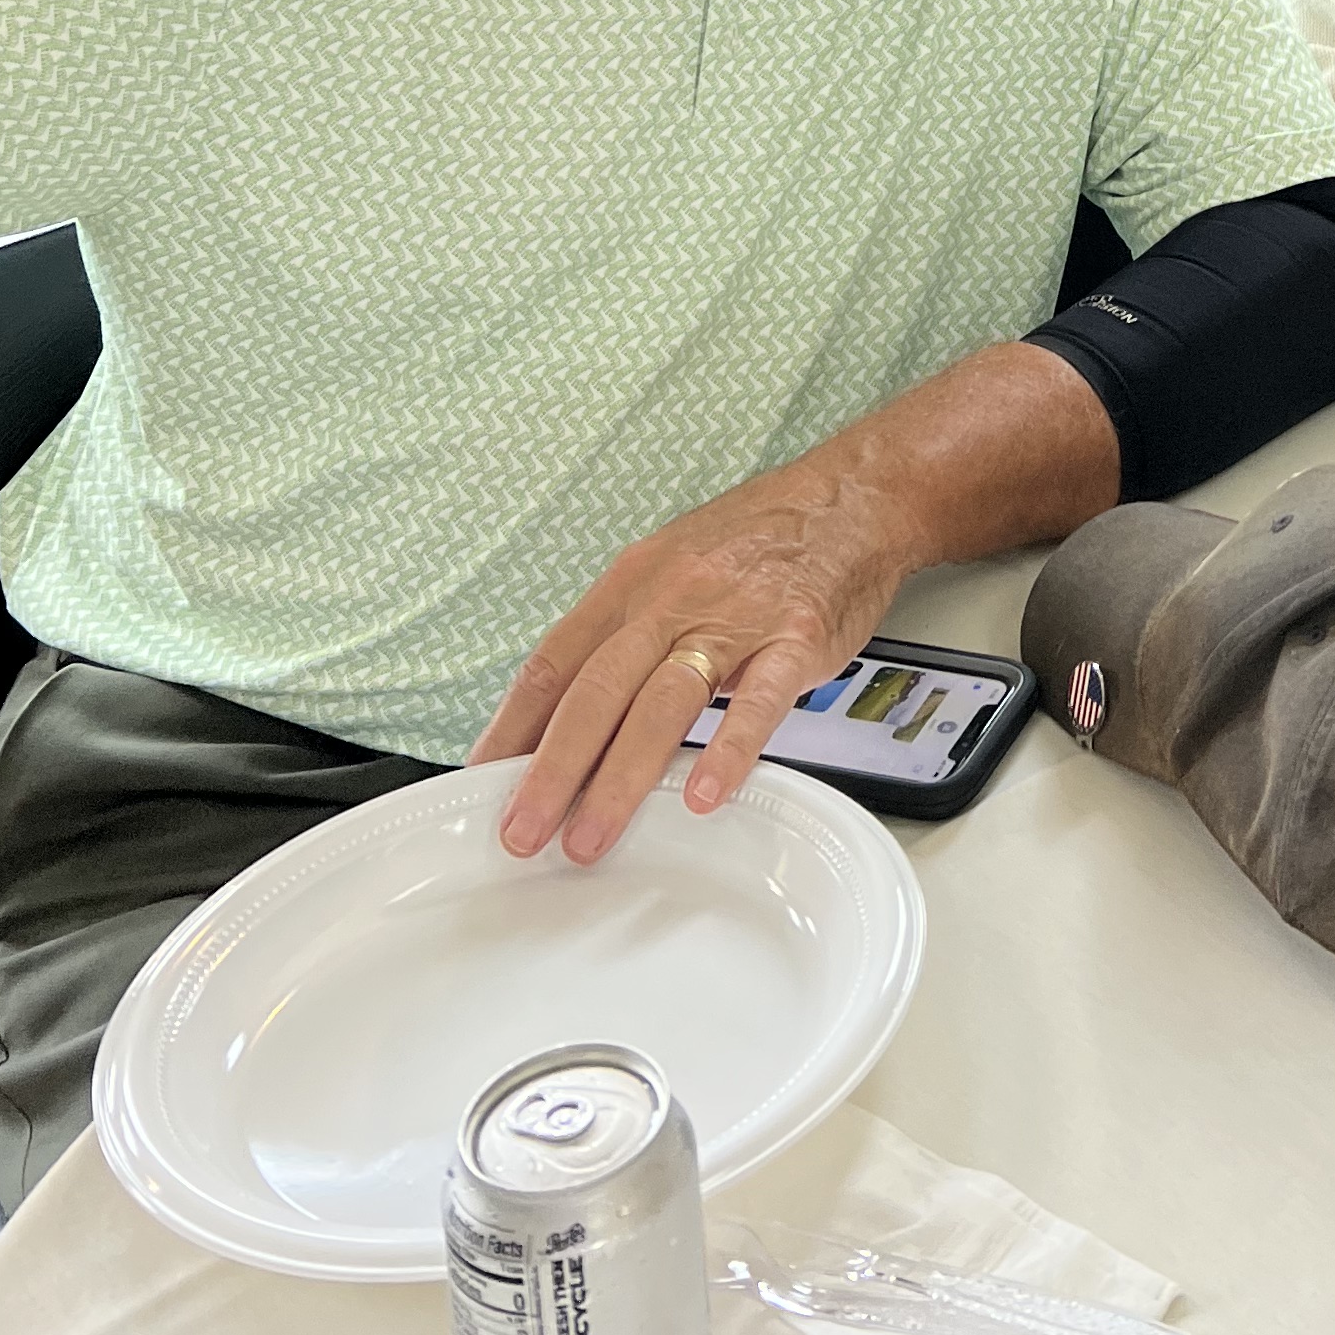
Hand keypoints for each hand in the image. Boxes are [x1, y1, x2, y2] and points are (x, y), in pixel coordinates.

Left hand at [468, 427, 920, 864]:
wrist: (853, 497)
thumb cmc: (758, 539)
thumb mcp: (672, 566)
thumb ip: (623, 635)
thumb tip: (565, 715)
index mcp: (635, 582)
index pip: (557, 660)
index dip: (514, 724)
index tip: (481, 782)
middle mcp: (674, 597)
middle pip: (598, 688)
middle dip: (552, 768)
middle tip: (521, 833)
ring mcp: (736, 617)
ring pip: (664, 701)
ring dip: (621, 776)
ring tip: (591, 837)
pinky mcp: (796, 637)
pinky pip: (759, 700)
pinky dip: (728, 748)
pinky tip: (704, 795)